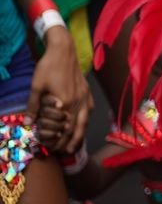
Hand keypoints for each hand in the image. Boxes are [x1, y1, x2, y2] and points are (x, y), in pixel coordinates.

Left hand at [27, 26, 91, 152]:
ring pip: (85, 122)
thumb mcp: (36, 87)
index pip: (63, 128)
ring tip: (75, 146)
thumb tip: (30, 123)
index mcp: (66, 102)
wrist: (63, 50)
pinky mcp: (87, 92)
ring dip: (80, 135)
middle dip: (70, 143)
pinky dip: (85, 121)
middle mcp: (78, 102)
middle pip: (76, 128)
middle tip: (63, 153)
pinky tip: (82, 125)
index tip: (51, 148)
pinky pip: (88, 111)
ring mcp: (85, 97)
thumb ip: (34, 106)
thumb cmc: (48, 67)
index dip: (58, 141)